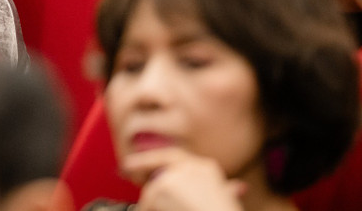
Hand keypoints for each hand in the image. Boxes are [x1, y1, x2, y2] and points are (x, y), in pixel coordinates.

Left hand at [121, 147, 245, 210]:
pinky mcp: (163, 186)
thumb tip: (236, 186)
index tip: (136, 161)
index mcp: (207, 168)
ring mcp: (176, 174)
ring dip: (155, 205)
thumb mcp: (224, 198)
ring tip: (173, 210)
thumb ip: (224, 189)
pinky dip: (149, 210)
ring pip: (152, 191)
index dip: (155, 159)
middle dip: (143, 164)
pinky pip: (147, 203)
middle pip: (160, 167)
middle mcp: (192, 166)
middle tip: (126, 166)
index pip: (175, 157)